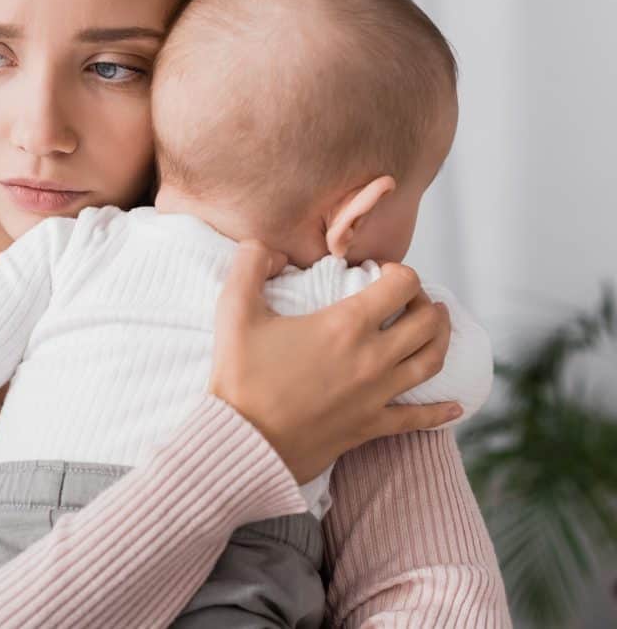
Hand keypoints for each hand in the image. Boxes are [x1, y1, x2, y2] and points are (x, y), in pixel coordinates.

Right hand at [209, 241, 458, 484]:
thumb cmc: (239, 376)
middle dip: (425, 301)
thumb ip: (250, 263)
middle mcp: (372, 358)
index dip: (399, 271)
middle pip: (427, 321)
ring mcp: (376, 395)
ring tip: (436, 328)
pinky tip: (455, 406)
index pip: (402, 285)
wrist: (241, 441)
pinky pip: (418, 418)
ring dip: (441, 339)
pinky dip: (442, 411)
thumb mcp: (233, 309)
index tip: (382, 273)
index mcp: (346, 325)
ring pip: (432, 361)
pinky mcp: (370, 427)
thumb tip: (269, 248)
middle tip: (410, 298)